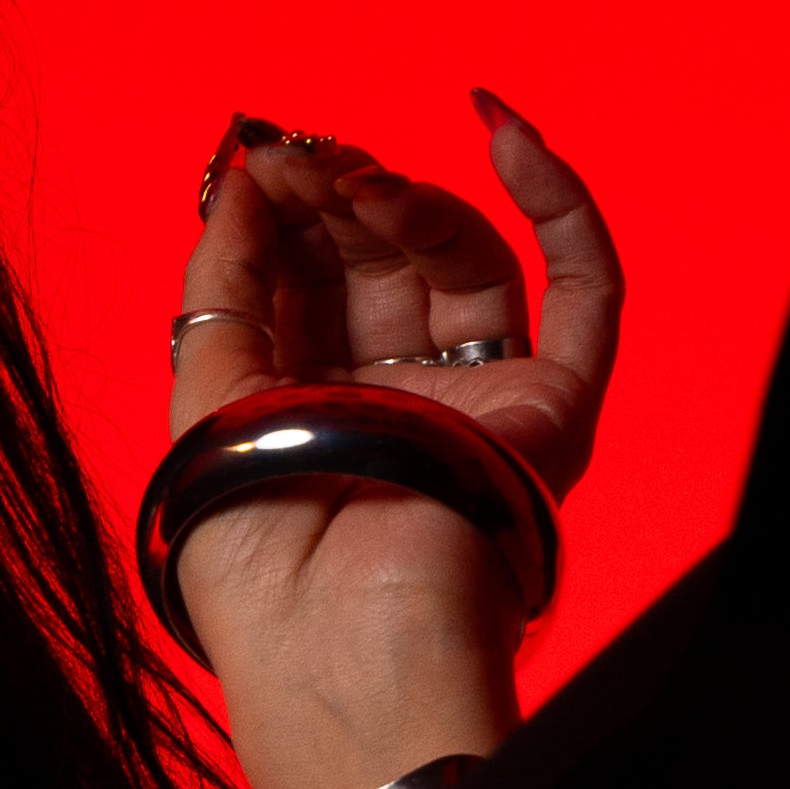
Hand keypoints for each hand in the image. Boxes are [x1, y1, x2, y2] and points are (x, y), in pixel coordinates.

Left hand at [161, 95, 624, 788]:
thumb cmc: (258, 572)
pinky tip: (501, 133)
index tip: (258, 155)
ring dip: (413, 201)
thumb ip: (221, 285)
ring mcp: (481, 406)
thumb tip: (245, 178)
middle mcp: (400, 404)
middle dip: (343, 194)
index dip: (290, 210)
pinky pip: (587, 294)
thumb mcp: (202, 403)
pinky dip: (559, 202)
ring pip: (468, 263)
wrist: (343, 656)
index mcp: (312, 411)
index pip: (313, 280)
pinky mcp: (554, 414)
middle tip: (306, 154)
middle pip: (386, 262)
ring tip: (358, 181)